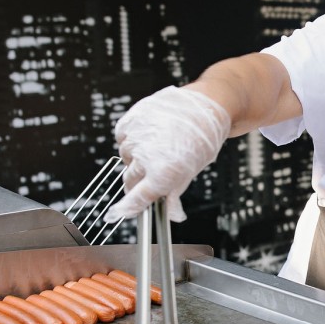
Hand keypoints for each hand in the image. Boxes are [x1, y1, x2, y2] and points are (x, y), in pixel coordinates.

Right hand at [105, 86, 231, 222]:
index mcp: (163, 174)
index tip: (119, 212)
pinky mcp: (130, 121)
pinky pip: (122, 138)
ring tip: (155, 147)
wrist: (205, 108)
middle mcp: (146, 157)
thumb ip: (175, 194)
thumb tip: (172, 215)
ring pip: (125, 158)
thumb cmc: (202, 139)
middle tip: (150, 173)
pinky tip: (147, 135)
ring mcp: (136, 138)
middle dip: (137, 182)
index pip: (136, 199)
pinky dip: (130, 140)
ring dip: (135, 159)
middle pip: (129, 180)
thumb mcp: (191, 171)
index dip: (127, 208)